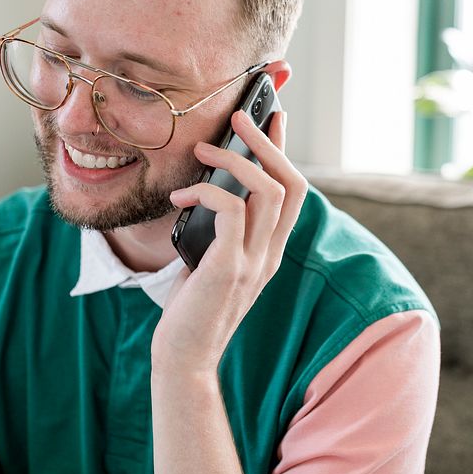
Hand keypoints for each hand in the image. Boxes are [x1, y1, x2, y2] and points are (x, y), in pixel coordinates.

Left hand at [153, 109, 306, 376]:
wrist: (184, 357)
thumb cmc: (192, 309)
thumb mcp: (213, 262)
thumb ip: (223, 232)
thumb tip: (207, 189)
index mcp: (271, 250)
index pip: (293, 191)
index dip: (285, 150)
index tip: (274, 116)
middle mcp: (271, 254)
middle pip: (291, 183)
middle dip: (267, 143)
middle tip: (239, 117)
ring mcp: (254, 262)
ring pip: (267, 191)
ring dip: (234, 160)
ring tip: (202, 149)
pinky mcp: (229, 269)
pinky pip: (230, 212)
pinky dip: (206, 194)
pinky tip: (180, 197)